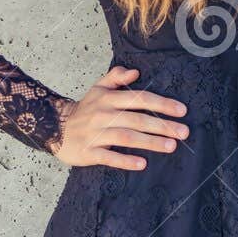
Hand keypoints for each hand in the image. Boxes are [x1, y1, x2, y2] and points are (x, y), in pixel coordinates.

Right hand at [48, 65, 188, 169]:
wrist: (54, 128)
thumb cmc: (85, 109)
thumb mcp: (98, 88)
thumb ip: (116, 76)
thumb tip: (136, 72)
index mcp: (108, 98)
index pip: (139, 99)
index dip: (161, 104)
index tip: (182, 110)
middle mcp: (103, 114)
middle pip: (137, 119)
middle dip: (162, 125)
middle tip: (183, 131)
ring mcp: (95, 133)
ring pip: (126, 137)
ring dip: (150, 142)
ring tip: (171, 146)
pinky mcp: (88, 152)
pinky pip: (109, 157)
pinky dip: (125, 160)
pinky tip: (142, 164)